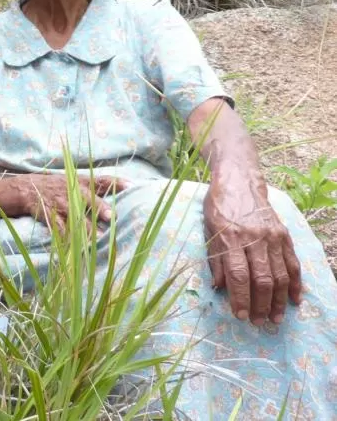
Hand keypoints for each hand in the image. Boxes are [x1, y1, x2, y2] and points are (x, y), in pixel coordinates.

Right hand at [21, 174, 125, 234]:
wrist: (27, 188)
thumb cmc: (59, 187)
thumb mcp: (76, 180)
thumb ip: (99, 185)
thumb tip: (130, 186)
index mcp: (81, 182)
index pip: (101, 180)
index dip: (115, 182)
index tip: (131, 186)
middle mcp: (72, 192)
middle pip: (88, 198)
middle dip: (99, 207)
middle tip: (111, 217)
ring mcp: (60, 204)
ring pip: (74, 217)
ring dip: (85, 229)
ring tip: (96, 240)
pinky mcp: (49, 215)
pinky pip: (58, 229)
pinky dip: (66, 238)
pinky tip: (74, 248)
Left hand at [204, 181, 301, 324]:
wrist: (239, 182)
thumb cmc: (218, 208)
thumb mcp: (208, 230)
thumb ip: (215, 260)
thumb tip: (219, 289)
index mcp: (230, 238)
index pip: (237, 275)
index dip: (240, 298)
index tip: (240, 316)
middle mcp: (253, 238)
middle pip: (261, 279)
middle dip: (260, 305)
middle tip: (258, 322)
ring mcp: (272, 236)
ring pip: (279, 275)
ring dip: (278, 300)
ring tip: (275, 318)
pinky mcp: (284, 235)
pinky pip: (293, 263)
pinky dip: (295, 284)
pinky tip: (294, 300)